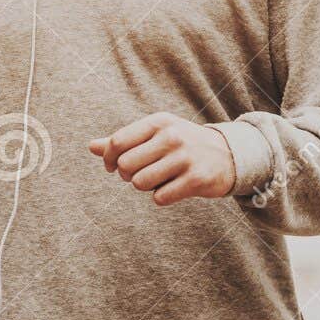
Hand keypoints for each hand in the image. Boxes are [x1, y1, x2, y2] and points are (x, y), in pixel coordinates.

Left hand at [89, 111, 235, 205]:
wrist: (228, 155)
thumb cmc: (182, 145)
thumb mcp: (156, 135)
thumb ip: (123, 140)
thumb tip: (91, 146)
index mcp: (158, 122)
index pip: (117, 142)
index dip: (109, 160)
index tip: (114, 167)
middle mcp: (171, 136)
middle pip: (126, 166)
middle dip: (128, 175)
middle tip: (141, 174)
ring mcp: (185, 157)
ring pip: (140, 183)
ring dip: (146, 187)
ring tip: (159, 180)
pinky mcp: (196, 179)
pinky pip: (160, 197)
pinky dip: (162, 197)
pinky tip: (174, 188)